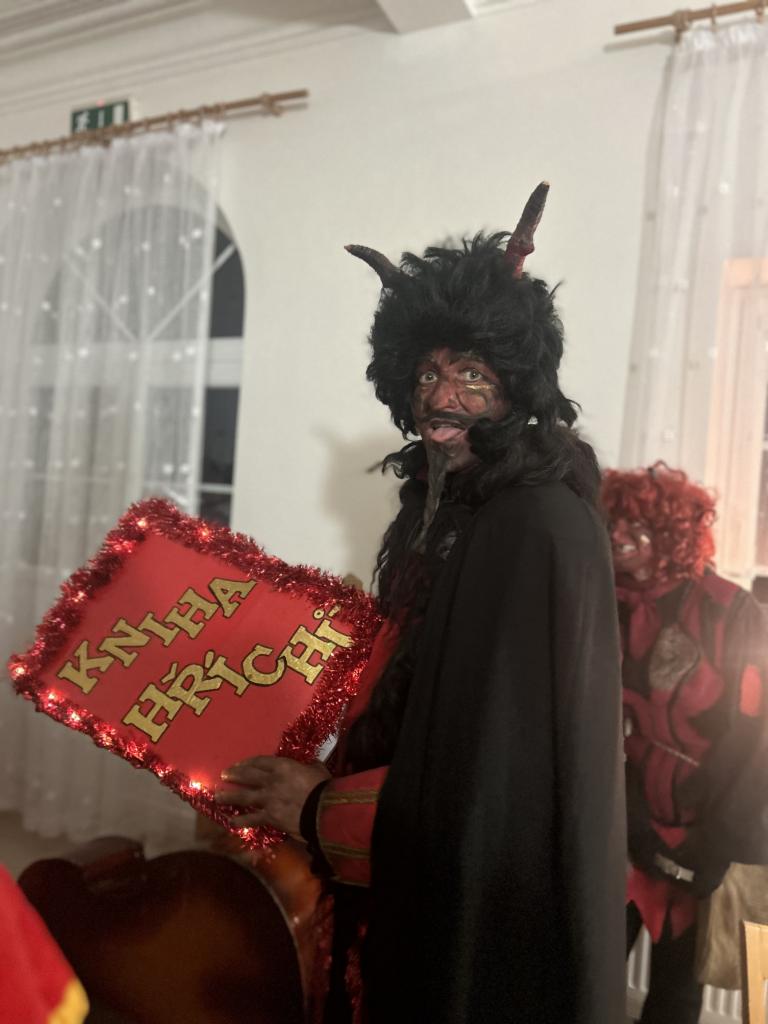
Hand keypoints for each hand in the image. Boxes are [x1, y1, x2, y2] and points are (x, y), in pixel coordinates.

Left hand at [215, 756, 329, 838]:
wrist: (322, 810)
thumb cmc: (323, 788)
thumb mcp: (318, 770)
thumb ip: (309, 767)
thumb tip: (311, 765)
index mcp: (283, 766)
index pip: (260, 762)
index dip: (247, 763)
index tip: (239, 764)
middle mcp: (271, 781)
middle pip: (247, 776)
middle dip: (234, 775)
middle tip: (224, 775)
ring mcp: (268, 799)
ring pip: (244, 796)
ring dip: (229, 796)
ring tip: (218, 797)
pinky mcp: (269, 816)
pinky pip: (251, 818)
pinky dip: (240, 820)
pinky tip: (231, 821)